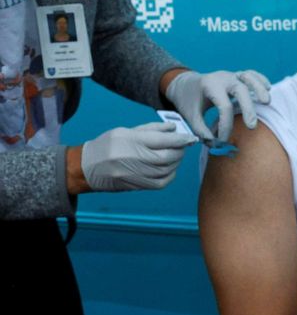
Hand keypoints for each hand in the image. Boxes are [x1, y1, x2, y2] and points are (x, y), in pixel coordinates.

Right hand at [80, 122, 195, 191]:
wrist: (86, 168)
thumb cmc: (107, 145)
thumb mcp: (126, 131)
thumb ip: (151, 129)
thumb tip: (174, 128)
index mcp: (130, 140)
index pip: (161, 140)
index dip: (180, 140)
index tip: (191, 138)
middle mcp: (132, 158)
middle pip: (166, 157)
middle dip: (180, 151)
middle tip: (184, 146)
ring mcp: (134, 174)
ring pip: (165, 170)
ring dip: (176, 163)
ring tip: (176, 155)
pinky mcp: (136, 186)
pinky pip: (160, 183)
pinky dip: (170, 176)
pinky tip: (170, 169)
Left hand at [165, 69, 270, 140]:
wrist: (185, 83)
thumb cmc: (189, 101)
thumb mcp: (190, 116)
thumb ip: (201, 130)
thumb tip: (215, 144)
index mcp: (209, 86)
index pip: (224, 106)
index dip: (226, 125)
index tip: (222, 140)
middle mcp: (222, 78)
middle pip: (240, 90)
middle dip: (248, 108)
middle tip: (252, 126)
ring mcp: (231, 75)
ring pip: (249, 77)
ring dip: (259, 88)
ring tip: (266, 102)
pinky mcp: (237, 76)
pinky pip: (252, 74)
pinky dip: (260, 80)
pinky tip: (268, 88)